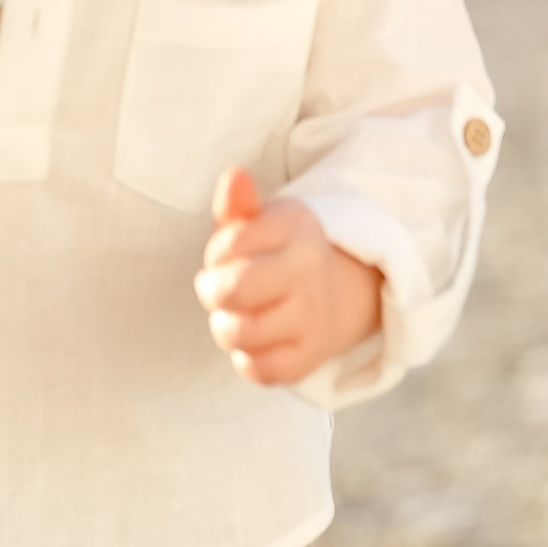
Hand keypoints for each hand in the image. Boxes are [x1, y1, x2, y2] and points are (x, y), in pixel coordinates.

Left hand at [196, 166, 381, 388]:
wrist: (334, 291)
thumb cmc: (277, 253)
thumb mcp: (260, 222)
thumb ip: (238, 204)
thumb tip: (235, 176)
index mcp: (297, 228)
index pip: (226, 247)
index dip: (216, 255)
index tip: (230, 256)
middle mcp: (311, 271)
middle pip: (231, 291)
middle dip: (212, 291)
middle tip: (221, 289)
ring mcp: (314, 316)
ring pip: (238, 334)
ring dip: (225, 326)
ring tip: (238, 314)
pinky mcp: (310, 358)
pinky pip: (257, 370)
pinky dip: (245, 358)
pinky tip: (256, 340)